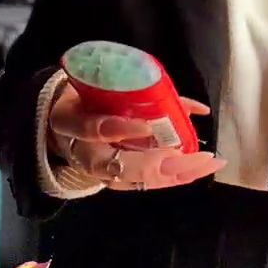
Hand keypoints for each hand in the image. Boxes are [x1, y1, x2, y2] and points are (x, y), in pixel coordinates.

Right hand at [48, 82, 225, 191]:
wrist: (62, 123)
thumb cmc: (83, 98)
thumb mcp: (94, 84)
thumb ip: (131, 84)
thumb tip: (185, 96)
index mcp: (72, 124)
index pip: (93, 129)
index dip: (119, 129)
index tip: (147, 125)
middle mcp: (86, 154)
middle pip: (119, 167)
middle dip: (157, 164)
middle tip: (191, 156)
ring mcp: (102, 171)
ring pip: (136, 180)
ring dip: (173, 175)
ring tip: (205, 163)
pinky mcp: (115, 179)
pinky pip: (146, 183)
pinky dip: (176, 176)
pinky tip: (203, 166)